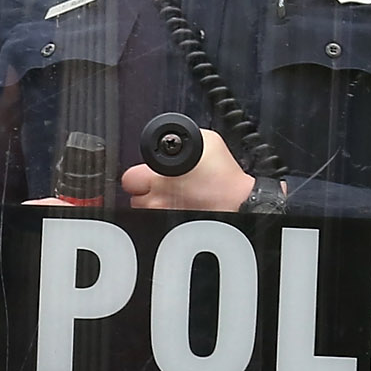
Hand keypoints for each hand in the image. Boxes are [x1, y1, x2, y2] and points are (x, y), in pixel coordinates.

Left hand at [120, 128, 256, 212]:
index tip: (149, 173)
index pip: (129, 178)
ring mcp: (161, 216)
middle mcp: (155, 199)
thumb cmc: (225, 175)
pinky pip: (156, 220)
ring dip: (154, 204)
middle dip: (145, 190)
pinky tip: (180, 207)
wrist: (241, 202)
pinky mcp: (169, 229)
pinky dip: (164, 215)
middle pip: (134, 196)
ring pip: (144, 211)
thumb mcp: (205, 141)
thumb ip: (180, 142)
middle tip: (163, 186)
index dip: (140, 174)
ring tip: (175, 197)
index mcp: (158, 176)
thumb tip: (171, 142)